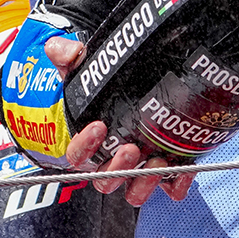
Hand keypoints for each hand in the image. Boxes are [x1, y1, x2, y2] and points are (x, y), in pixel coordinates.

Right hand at [43, 37, 195, 204]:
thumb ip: (69, 57)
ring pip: (133, 191)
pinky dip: (177, 183)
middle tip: (130, 148)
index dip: (84, 147)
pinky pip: (170, 186)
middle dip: (117, 168)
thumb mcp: (85, 69)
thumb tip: (55, 47)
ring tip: (156, 160)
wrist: (140, 87)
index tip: (98, 126)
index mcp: (88, 144)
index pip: (77, 156)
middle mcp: (110, 162)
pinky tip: (183, 169)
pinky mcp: (164, 170)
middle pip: (106, 180)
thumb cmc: (105, 88)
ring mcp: (137, 169)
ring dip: (143, 181)